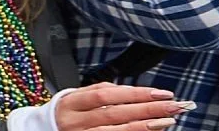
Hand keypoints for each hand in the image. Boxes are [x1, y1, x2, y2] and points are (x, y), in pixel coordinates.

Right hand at [54, 83, 186, 130]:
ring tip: (167, 120)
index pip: (105, 95)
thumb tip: (139, 93)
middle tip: (173, 106)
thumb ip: (105, 92)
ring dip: (145, 126)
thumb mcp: (80, 96)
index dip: (134, 94)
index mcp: (71, 103)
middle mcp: (75, 121)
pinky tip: (151, 130)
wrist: (45, 129)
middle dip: (147, 109)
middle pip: (114, 114)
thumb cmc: (70, 111)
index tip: (160, 92)